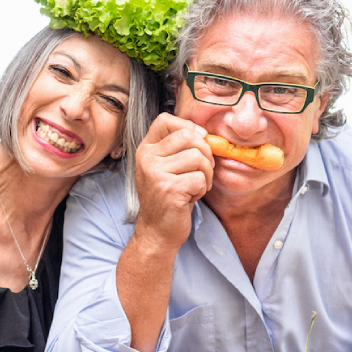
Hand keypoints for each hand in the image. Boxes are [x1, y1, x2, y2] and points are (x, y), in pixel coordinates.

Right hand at [132, 113, 213, 251]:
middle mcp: (147, 159)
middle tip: (203, 170)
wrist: (157, 231)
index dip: (187, 126)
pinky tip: (191, 197)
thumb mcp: (165, 168)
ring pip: (198, 157)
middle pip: (188, 137)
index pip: (165, 120)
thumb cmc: (167, 198)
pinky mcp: (169, 189)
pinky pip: (200, 179)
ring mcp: (156, 174)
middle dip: (205, 153)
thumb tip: (203, 132)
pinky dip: (202, 189)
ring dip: (205, 174)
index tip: (198, 140)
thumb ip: (178, 148)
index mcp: (146, 150)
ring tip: (196, 186)